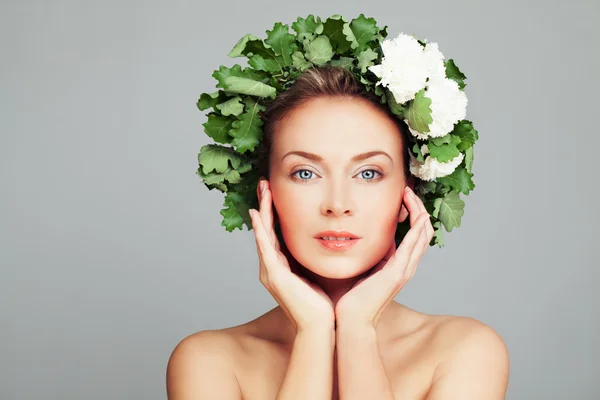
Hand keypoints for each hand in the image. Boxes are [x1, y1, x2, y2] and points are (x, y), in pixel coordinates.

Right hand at [250, 179, 334, 332]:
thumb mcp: (316, 274)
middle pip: (265, 230)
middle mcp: (271, 267)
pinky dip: (260, 230)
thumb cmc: (321, 304)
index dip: (273, 213)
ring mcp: (270, 271)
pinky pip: (265, 247)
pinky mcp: (274, 275)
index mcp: (281, 267)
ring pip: (263, 234)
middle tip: (264, 184)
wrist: (320, 327)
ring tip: (262, 191)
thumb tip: (328, 242)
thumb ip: (314, 259)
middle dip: (264, 205)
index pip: (275, 234)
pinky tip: (257, 215)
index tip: (274, 193)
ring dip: (262, 210)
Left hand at [335, 186, 433, 328]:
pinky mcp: (396, 273)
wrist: (352, 320)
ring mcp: (404, 270)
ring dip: (419, 213)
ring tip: (410, 195)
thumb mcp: (366, 268)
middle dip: (418, 208)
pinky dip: (416, 229)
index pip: (415, 235)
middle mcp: (406, 266)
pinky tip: (416, 214)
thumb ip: (374, 255)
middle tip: (408, 190)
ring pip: (422, 236)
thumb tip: (371, 239)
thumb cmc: (354, 298)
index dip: (413, 214)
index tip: (402, 196)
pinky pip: (412, 247)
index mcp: (400, 265)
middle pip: (423, 231)